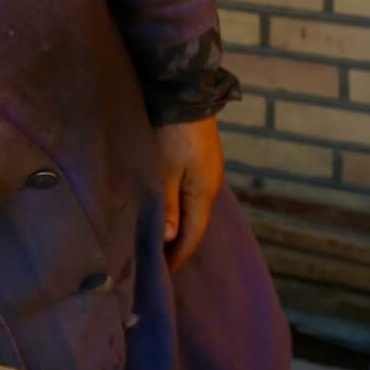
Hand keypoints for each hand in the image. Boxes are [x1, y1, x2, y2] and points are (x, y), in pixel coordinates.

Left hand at [157, 117, 224, 273]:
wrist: (185, 94)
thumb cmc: (171, 134)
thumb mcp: (164, 171)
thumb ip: (166, 206)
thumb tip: (169, 239)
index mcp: (203, 194)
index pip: (192, 237)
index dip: (178, 257)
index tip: (162, 276)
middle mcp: (211, 187)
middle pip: (196, 226)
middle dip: (179, 246)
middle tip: (159, 264)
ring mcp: (209, 174)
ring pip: (194, 211)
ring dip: (180, 228)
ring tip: (161, 243)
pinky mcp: (202, 163)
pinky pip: (192, 196)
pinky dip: (181, 210)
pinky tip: (169, 213)